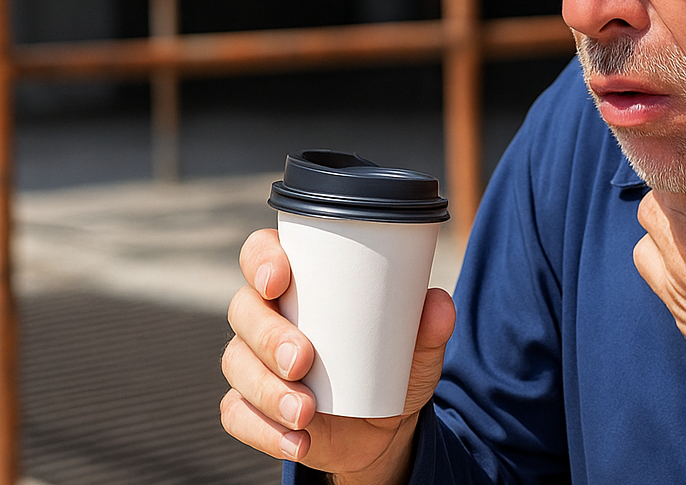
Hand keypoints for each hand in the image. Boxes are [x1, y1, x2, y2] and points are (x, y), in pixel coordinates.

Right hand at [220, 228, 455, 484]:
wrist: (386, 425)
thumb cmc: (392, 365)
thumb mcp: (417, 347)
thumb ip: (429, 326)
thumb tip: (439, 304)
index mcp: (301, 284)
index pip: (262, 254)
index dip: (261, 260)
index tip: (279, 280)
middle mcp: (268, 317)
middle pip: (244, 311)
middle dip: (268, 335)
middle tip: (302, 360)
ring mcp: (254, 363)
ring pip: (237, 364)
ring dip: (268, 390)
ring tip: (306, 411)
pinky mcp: (252, 407)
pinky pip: (237, 414)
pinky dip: (265, 430)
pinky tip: (298, 441)